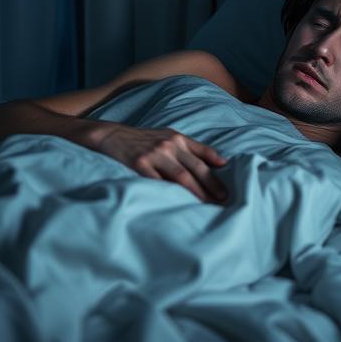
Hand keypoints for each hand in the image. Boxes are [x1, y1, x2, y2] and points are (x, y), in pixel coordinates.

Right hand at [94, 124, 227, 203]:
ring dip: (196, 192)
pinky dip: (170, 194)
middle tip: (223, 200)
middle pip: (195, 168)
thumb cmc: (145, 139)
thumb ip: (193, 148)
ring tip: (207, 205)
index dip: (217, 173)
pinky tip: (179, 204)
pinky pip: (159, 182)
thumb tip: (222, 162)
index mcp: (178, 138)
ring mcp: (154, 154)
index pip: (203, 156)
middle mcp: (168, 145)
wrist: (114, 136)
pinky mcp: (140, 165)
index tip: (226, 189)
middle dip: (211, 185)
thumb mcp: (169, 136)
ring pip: (181, 177)